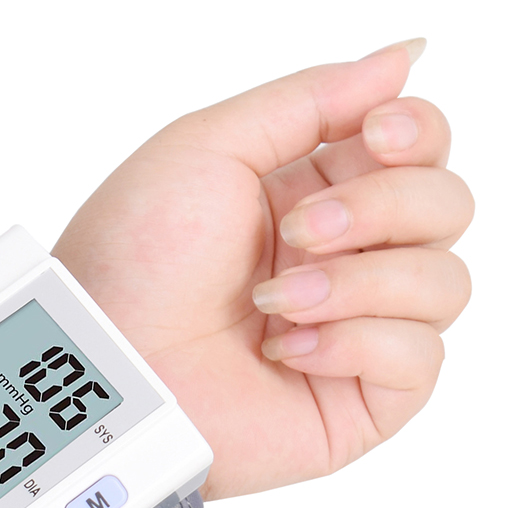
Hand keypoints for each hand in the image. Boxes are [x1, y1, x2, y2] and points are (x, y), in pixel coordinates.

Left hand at [53, 40, 472, 498]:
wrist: (108, 361)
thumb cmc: (135, 260)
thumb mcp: (212, 147)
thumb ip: (312, 100)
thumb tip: (403, 58)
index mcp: (313, 200)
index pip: (419, 154)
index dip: (418, 135)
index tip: (376, 132)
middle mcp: (339, 265)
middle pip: (444, 211)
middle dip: (382, 208)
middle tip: (299, 231)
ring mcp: (351, 335)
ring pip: (445, 285)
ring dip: (359, 282)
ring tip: (275, 302)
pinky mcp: (353, 402)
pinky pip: (419, 358)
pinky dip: (356, 343)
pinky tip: (287, 350)